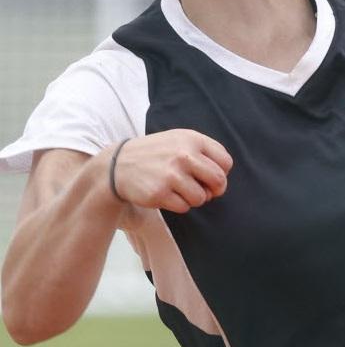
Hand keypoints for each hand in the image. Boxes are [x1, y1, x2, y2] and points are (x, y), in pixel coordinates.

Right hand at [111, 130, 232, 212]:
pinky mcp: (159, 193)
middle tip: (205, 191)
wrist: (117, 165)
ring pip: (201, 197)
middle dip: (214, 190)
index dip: (222, 173)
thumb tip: (223, 177)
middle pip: (219, 181)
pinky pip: (184, 207)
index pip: (225, 162)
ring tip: (180, 190)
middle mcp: (183, 155)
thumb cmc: (156, 154)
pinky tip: (166, 195)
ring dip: (194, 198)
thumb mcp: (179, 140)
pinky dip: (178, 205)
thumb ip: (204, 152)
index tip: (211, 177)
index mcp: (191, 139)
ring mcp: (171, 175)